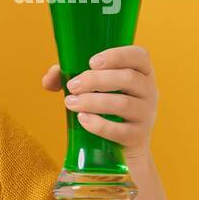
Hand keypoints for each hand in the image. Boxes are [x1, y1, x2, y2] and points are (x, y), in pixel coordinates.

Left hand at [41, 45, 157, 162]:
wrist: (119, 143)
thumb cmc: (103, 106)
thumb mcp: (90, 88)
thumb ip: (67, 77)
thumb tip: (49, 79)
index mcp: (141, 72)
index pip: (139, 56)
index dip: (117, 56)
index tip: (91, 62)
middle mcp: (149, 91)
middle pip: (128, 79)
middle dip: (96, 80)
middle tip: (72, 86)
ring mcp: (146, 114)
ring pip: (124, 104)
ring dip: (93, 101)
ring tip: (70, 103)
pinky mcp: (137, 136)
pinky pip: (120, 130)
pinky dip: (99, 124)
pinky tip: (82, 119)